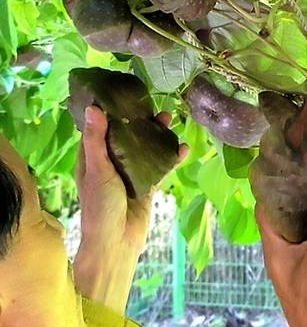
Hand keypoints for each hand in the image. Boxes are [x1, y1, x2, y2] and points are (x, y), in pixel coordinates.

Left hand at [73, 106, 186, 312]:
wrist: (117, 243)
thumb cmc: (100, 207)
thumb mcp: (97, 170)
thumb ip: (97, 140)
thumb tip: (93, 108)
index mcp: (92, 157)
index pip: (101, 127)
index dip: (111, 110)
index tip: (124, 93)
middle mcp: (111, 162)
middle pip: (127, 135)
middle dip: (141, 120)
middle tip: (155, 106)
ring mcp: (131, 173)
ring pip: (146, 148)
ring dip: (158, 135)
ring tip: (170, 121)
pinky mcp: (148, 184)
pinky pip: (161, 166)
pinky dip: (172, 157)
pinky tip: (184, 148)